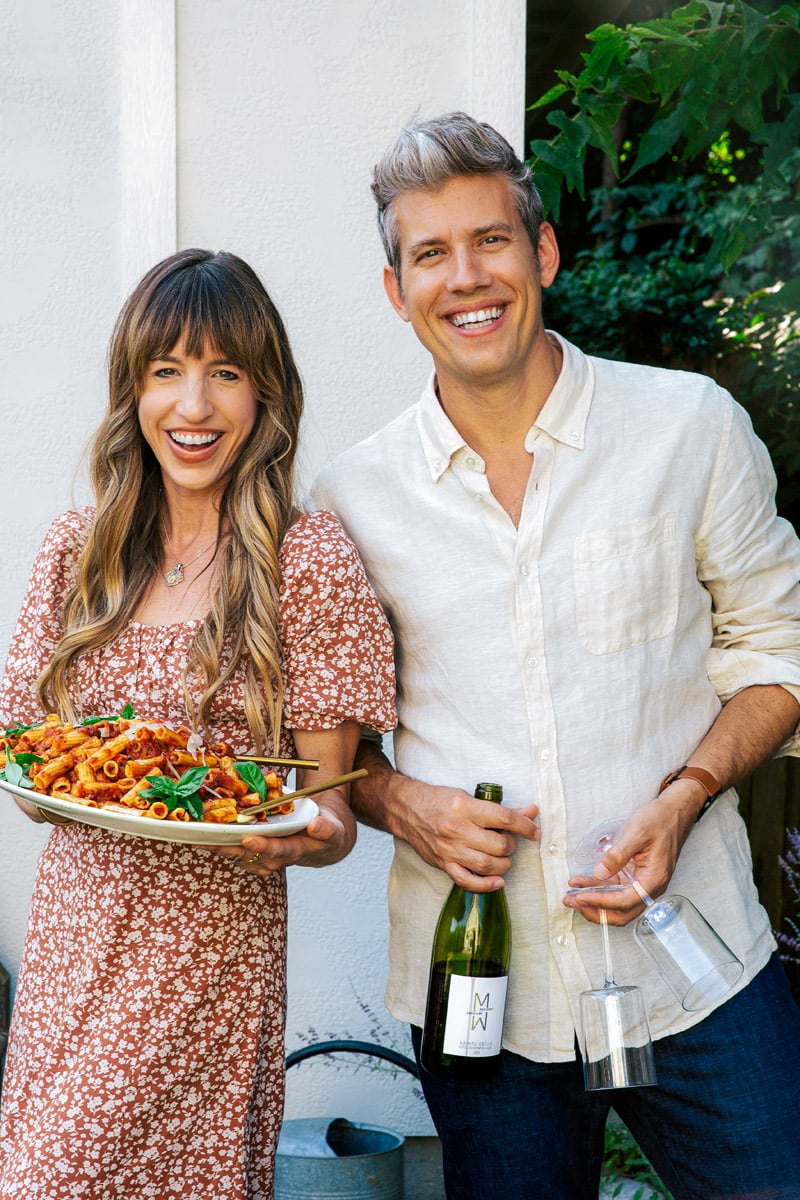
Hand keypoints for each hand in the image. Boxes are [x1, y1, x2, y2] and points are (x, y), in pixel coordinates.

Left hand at [213, 789, 356, 875]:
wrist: (323, 839)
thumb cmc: (329, 831)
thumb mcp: (335, 829)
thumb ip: (327, 829)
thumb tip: (316, 827)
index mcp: (298, 850)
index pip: (281, 850)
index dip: (265, 847)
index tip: (251, 840)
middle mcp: (279, 857)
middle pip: (253, 856)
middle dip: (232, 848)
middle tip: (215, 840)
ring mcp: (266, 856)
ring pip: (240, 856)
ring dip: (221, 849)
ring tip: (201, 839)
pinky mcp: (257, 851)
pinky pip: (236, 850)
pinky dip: (221, 845)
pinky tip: (204, 838)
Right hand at [393, 777, 538, 891]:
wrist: (406, 810)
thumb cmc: (439, 800)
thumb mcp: (469, 797)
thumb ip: (500, 809)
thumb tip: (532, 812)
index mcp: (465, 807)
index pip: (504, 818)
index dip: (525, 826)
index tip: (535, 831)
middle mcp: (457, 829)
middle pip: (499, 845)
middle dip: (512, 845)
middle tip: (511, 842)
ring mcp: (449, 849)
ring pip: (487, 865)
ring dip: (504, 864)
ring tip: (504, 858)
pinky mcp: (443, 864)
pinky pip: (467, 881)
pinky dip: (486, 885)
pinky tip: (497, 881)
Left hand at [562, 782, 700, 925]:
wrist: (673, 811)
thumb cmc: (659, 819)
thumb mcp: (636, 833)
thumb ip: (617, 855)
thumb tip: (599, 873)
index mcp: (655, 878)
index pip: (625, 901)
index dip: (601, 902)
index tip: (580, 897)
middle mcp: (650, 886)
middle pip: (622, 911)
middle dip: (595, 910)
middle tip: (571, 901)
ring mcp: (643, 882)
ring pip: (617, 903)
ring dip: (594, 901)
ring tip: (570, 895)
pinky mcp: (635, 876)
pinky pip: (616, 890)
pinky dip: (599, 890)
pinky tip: (582, 883)